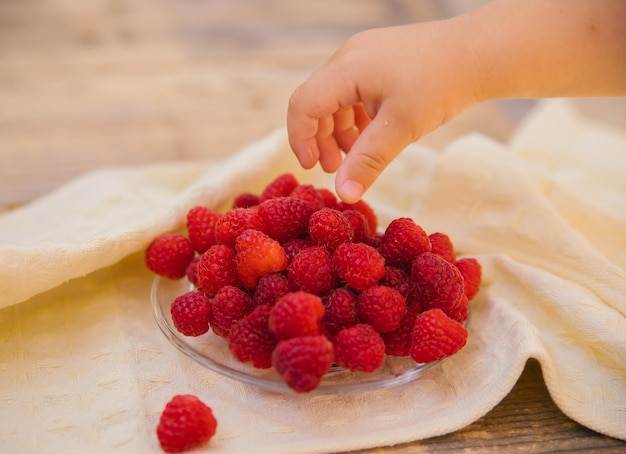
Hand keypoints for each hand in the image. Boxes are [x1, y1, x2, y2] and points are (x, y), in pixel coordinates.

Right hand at [287, 22, 479, 202]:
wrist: (478, 54)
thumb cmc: (441, 85)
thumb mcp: (401, 128)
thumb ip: (368, 161)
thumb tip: (344, 195)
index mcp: (347, 68)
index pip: (303, 105)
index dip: (301, 139)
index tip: (313, 168)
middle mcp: (348, 57)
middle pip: (316, 101)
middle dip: (321, 138)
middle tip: (334, 168)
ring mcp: (363, 55)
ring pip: (334, 98)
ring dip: (339, 130)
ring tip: (355, 157)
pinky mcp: (378, 60)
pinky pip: (353, 91)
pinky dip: (355, 117)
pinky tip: (372, 136)